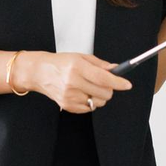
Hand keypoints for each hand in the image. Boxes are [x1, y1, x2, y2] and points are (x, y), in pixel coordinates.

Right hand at [15, 51, 131, 111]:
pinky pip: (89, 108)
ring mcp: (69, 96)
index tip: (127, 84)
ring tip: (89, 87)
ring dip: (99, 96)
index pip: (103, 78)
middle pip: (104, 93)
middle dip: (109, 89)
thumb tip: (116, 70)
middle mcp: (72, 82)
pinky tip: (82, 93)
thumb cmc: (60, 63)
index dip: (118, 82)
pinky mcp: (67, 105)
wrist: (39, 72)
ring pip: (98, 102)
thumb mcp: (80, 57)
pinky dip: (89, 102)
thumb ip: (100, 65)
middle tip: (104, 83)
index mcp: (77, 67)